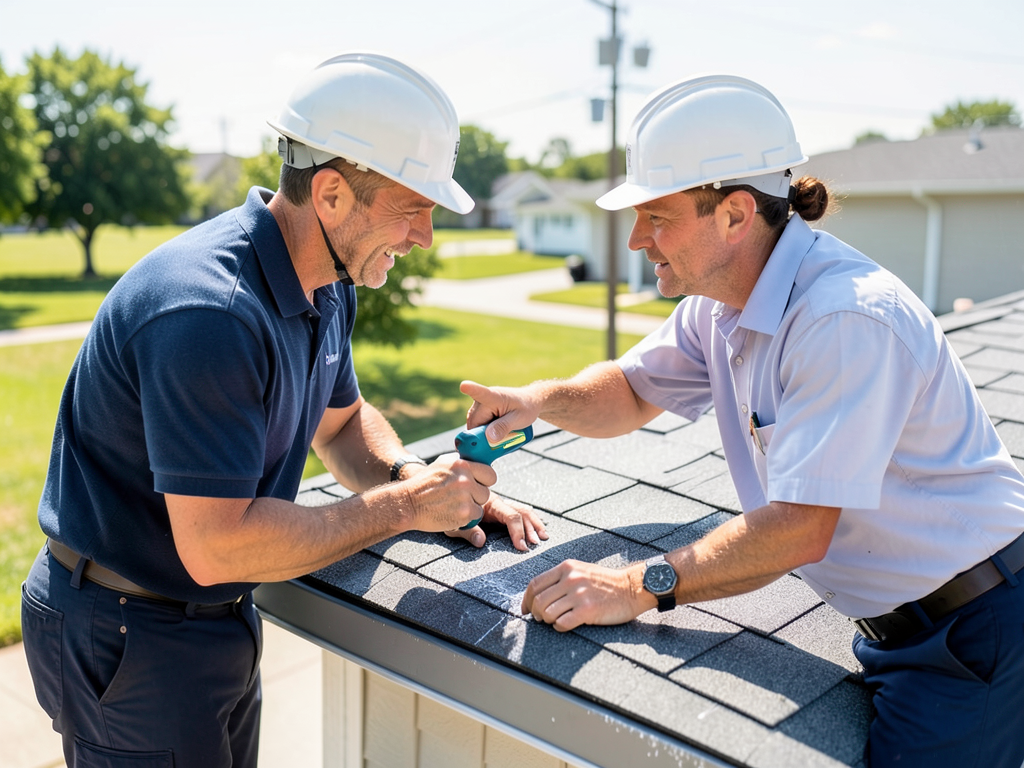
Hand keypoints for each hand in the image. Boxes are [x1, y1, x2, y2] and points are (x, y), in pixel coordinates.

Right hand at [402, 452, 495, 532]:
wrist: (407, 503)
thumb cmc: (424, 484)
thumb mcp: (442, 464)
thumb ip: (462, 464)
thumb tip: (479, 463)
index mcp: (461, 465)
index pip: (489, 473)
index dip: (484, 481)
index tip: (476, 485)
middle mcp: (465, 479)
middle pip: (486, 491)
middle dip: (476, 496)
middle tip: (460, 498)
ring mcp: (465, 496)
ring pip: (481, 505)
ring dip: (471, 507)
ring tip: (454, 505)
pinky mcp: (464, 513)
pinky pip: (475, 517)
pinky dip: (466, 518)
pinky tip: (452, 513)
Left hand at [447, 493, 548, 549]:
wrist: (442, 502)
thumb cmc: (448, 514)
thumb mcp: (454, 524)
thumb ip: (467, 532)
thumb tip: (481, 541)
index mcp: (489, 503)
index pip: (510, 515)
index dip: (518, 531)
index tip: (522, 546)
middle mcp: (498, 502)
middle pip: (521, 511)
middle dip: (531, 527)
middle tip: (537, 542)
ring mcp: (501, 505)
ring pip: (523, 510)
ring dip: (534, 523)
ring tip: (543, 537)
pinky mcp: (501, 510)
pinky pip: (519, 512)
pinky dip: (530, 520)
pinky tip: (538, 528)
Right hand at [460, 380, 540, 443]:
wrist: (530, 401)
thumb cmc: (526, 407)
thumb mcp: (519, 419)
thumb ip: (504, 427)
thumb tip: (489, 437)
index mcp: (494, 396)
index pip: (480, 392)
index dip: (470, 390)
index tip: (464, 385)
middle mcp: (483, 399)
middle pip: (474, 422)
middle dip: (483, 435)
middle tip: (499, 438)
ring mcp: (479, 405)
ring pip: (474, 426)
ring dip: (484, 434)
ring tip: (500, 430)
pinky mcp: (479, 411)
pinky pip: (476, 425)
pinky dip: (484, 432)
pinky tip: (495, 431)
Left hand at [521, 559, 649, 631]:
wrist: (631, 588)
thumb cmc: (606, 582)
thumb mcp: (581, 570)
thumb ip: (561, 578)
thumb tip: (539, 594)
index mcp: (566, 567)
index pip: (535, 584)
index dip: (526, 599)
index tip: (526, 609)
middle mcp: (571, 579)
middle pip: (539, 600)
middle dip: (536, 613)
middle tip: (541, 618)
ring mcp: (579, 594)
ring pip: (548, 613)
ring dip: (548, 620)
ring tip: (556, 620)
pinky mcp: (587, 610)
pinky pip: (562, 623)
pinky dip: (560, 627)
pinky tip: (567, 625)